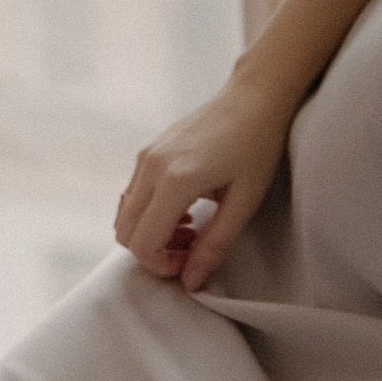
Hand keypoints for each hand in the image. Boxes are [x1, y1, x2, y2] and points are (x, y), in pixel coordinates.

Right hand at [116, 72, 292, 290]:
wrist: (253, 97)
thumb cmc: (257, 146)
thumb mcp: (244, 202)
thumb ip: (215, 245)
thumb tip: (191, 283)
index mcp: (175, 180)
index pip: (143, 243)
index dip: (162, 266)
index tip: (191, 264)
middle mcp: (151, 166)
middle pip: (125, 232)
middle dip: (153, 252)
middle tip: (191, 250)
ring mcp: (146, 156)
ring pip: (125, 214)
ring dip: (150, 232)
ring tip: (191, 229)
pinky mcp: (148, 150)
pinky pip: (132, 194)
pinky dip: (148, 214)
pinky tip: (182, 210)